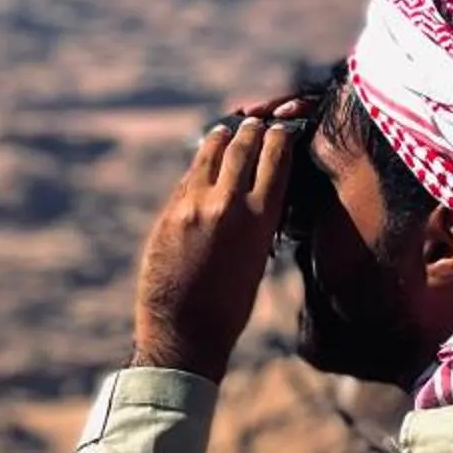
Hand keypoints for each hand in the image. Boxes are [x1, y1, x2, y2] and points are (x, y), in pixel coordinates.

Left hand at [131, 101, 309, 382]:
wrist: (185, 329)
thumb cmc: (230, 305)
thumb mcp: (257, 259)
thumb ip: (258, 220)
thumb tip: (257, 189)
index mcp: (261, 218)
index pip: (276, 157)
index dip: (280, 137)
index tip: (282, 129)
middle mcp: (228, 203)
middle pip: (243, 146)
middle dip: (252, 130)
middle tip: (256, 122)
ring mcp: (194, 204)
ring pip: (211, 153)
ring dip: (223, 138)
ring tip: (228, 130)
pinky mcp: (169, 211)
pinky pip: (188, 177)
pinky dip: (200, 165)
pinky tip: (204, 161)